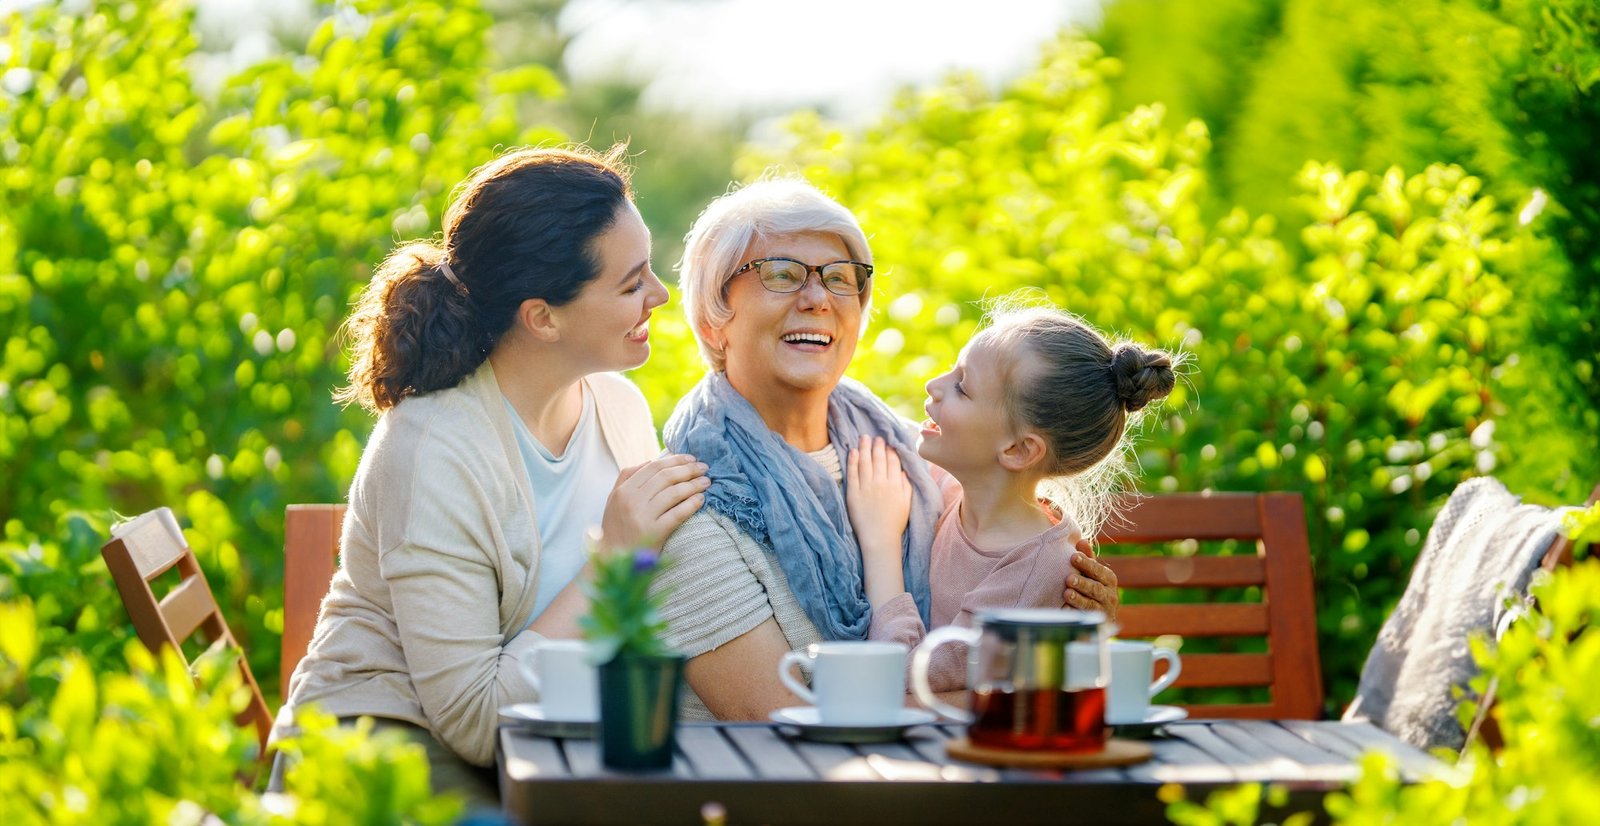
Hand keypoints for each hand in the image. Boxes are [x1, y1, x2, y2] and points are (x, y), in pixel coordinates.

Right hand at [600, 453, 709, 550]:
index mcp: (624, 490)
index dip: (676, 460)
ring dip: (694, 485)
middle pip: (666, 477)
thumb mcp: (614, 500)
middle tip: (704, 468)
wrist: (613, 559)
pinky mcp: (654, 533)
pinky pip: (678, 514)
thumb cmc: (615, 529)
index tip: (691, 459)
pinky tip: (701, 499)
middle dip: (689, 470)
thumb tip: (650, 461)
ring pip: (674, 493)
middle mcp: (632, 500)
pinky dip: (692, 504)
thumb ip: (627, 477)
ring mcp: (643, 517)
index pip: (654, 467)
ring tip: (706, 482)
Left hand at [846, 435, 911, 563]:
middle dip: (878, 446)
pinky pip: (852, 473)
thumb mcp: (907, 504)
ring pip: (865, 463)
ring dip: (865, 448)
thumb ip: (906, 486)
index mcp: (895, 485)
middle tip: (876, 437)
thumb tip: (904, 471)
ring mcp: (866, 488)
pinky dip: (853, 461)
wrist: (879, 539)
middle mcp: (881, 483)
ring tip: (864, 438)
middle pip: (879, 459)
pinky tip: (853, 451)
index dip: (891, 451)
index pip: (893, 462)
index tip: (889, 443)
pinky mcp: (853, 494)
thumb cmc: (895, 524)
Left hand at [1064, 537, 1119, 621]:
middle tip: (1069, 579)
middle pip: (1095, 588)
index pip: (1098, 570)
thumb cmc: (1095, 587)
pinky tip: (1065, 610)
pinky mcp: (1096, 624)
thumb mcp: (1094, 573)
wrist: (1104, 616)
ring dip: (1078, 599)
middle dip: (1082, 583)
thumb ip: (1088, 559)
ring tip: (1066, 594)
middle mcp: (1109, 595)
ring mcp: (1103, 610)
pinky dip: (1075, 614)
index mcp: (1109, 579)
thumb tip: (1080, 540)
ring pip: (1091, 605)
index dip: (1087, 564)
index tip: (1074, 557)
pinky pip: (1085, 619)